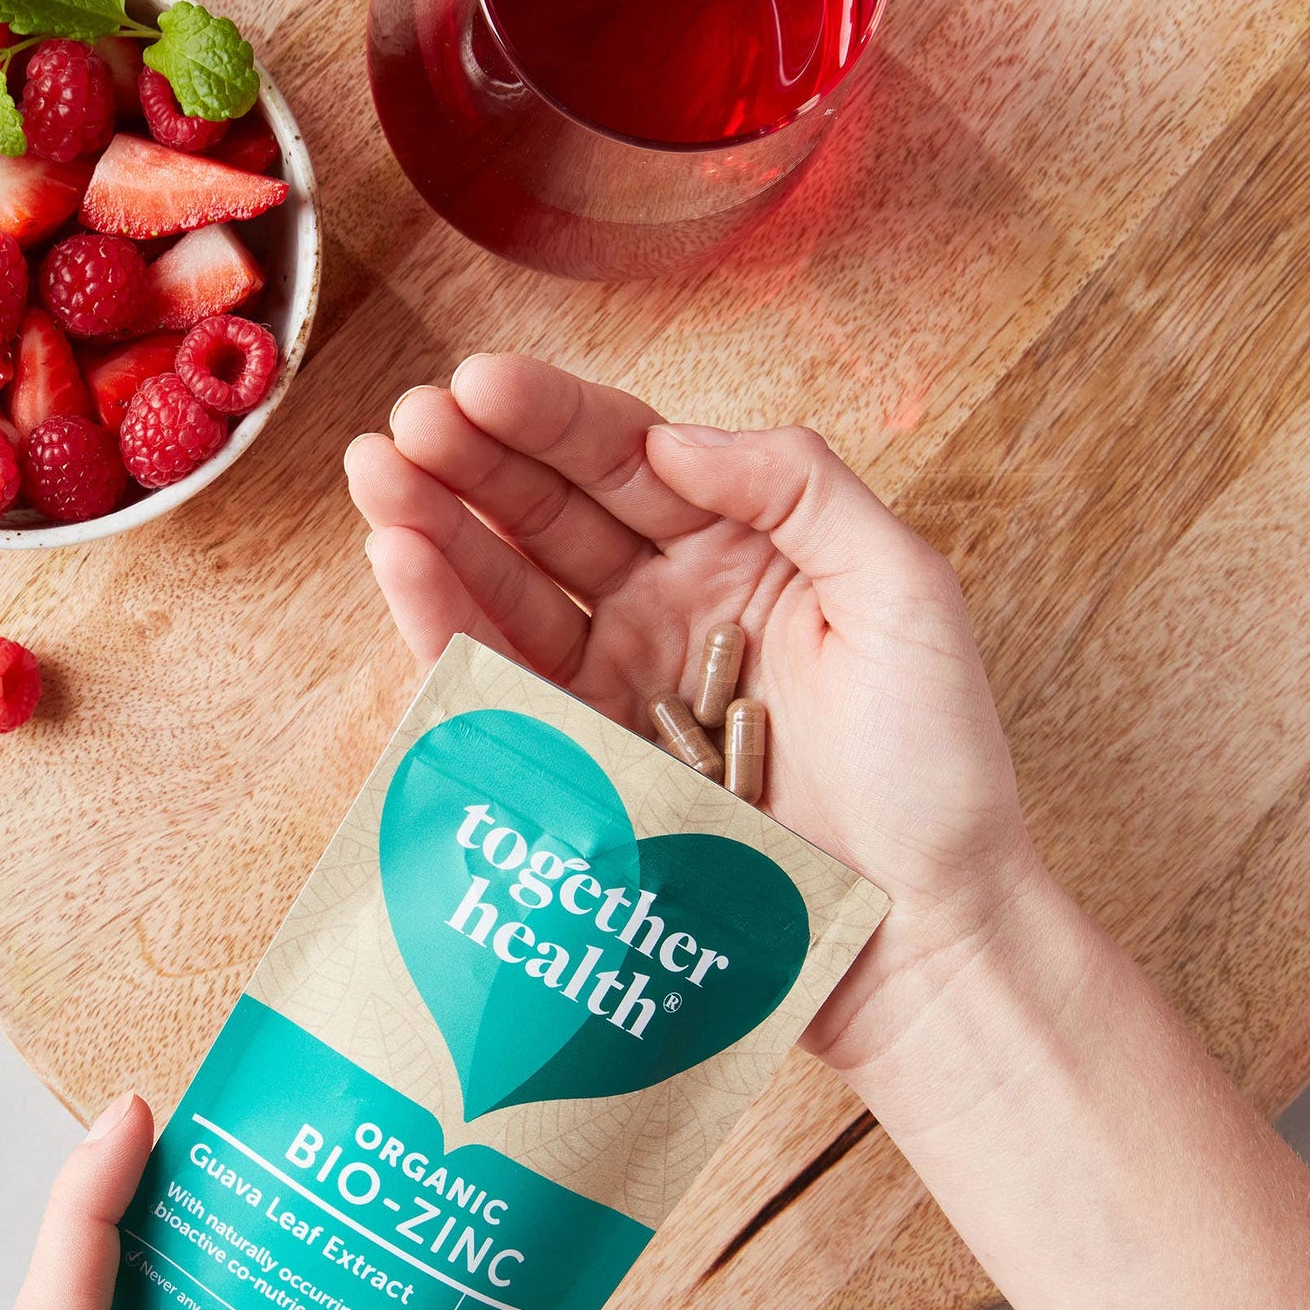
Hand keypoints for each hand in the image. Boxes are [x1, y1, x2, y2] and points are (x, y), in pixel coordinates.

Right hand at [343, 353, 1044, 1064]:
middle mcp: (668, 605)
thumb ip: (800, 487)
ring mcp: (617, 684)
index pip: (630, 459)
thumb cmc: (934, 766)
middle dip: (473, 460)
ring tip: (375, 474)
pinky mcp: (582, 761)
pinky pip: (500, 679)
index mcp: (743, 548)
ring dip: (436, 527)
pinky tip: (401, 562)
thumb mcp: (903, 591)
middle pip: (551, 512)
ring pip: (508, 587)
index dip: (553, 418)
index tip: (481, 381)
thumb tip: (672, 438)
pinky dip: (444, 623)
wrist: (919, 928)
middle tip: (408, 421)